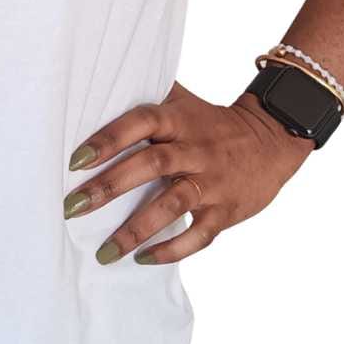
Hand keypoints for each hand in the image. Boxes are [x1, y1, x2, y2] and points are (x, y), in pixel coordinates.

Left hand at [65, 80, 314, 264]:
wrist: (272, 140)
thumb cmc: (211, 122)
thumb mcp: (182, 102)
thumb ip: (146, 94)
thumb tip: (96, 83)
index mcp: (178, 120)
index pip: (140, 123)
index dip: (108, 139)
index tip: (75, 161)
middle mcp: (194, 149)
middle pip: (150, 164)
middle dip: (109, 187)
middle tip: (72, 208)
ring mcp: (212, 182)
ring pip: (171, 205)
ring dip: (135, 230)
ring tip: (103, 252)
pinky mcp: (226, 211)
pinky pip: (199, 235)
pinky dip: (172, 250)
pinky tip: (142, 260)